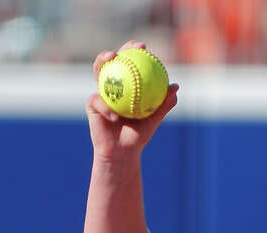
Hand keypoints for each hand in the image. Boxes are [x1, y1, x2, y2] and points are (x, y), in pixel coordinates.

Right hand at [86, 41, 179, 161]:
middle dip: (116, 50)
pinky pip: (99, 102)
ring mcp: (100, 92)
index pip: (129, 62)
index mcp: (126, 83)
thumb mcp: (155, 118)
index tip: (144, 47)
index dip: (134, 50)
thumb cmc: (139, 134)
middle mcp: (111, 84)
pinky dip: (107, 108)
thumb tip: (175, 86)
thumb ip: (164, 103)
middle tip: (124, 50)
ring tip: (110, 61)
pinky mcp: (91, 105)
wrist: (122, 151)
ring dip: (102, 63)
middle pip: (110, 61)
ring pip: (98, 72)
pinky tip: (115, 115)